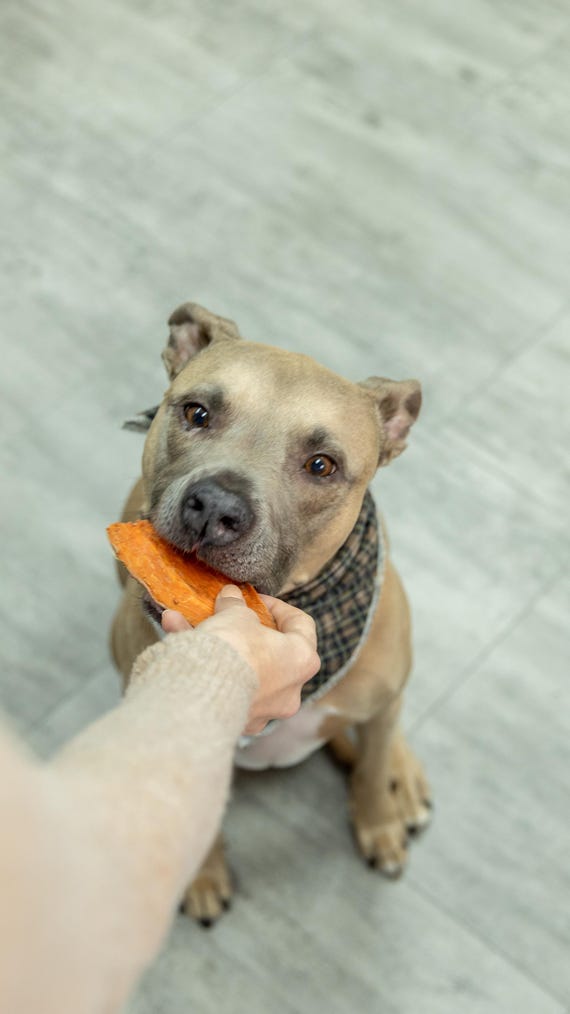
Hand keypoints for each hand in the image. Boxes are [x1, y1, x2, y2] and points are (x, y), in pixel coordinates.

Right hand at [162, 587, 319, 734]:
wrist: (202, 694)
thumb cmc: (233, 649)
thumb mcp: (236, 615)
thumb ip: (236, 605)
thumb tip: (231, 596)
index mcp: (302, 660)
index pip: (302, 625)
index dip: (277, 607)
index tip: (255, 599)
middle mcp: (289, 691)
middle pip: (269, 651)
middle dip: (242, 629)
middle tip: (226, 616)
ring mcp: (263, 710)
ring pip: (240, 669)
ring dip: (214, 644)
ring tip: (182, 622)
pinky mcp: (236, 722)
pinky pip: (222, 685)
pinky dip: (203, 665)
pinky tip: (174, 644)